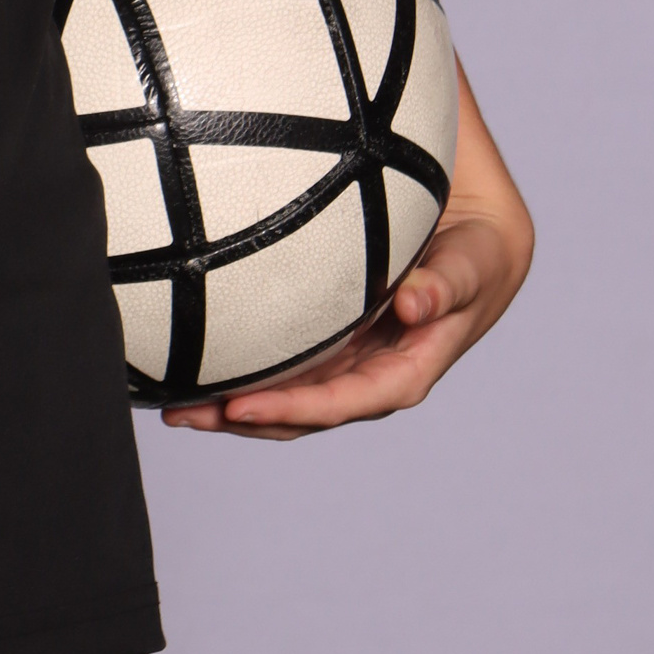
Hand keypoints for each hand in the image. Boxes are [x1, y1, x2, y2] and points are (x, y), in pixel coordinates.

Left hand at [162, 70, 532, 440]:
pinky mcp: (332, 334)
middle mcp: (372, 370)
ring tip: (174, 407)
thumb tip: (413, 304)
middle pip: (307, 410)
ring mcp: (349, 355)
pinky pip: (286, 360)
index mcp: (409, 366)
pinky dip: (247, 367)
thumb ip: (447, 283)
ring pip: (288, 392)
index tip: (243, 409)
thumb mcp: (473, 264)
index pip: (349, 401)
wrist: (479, 234)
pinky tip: (199, 364)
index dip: (297, 408)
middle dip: (248, 419)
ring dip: (235, 405)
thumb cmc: (478, 251)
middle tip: (184, 416)